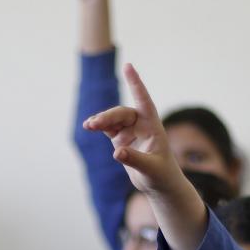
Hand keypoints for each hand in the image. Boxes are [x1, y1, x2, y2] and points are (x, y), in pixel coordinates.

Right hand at [83, 64, 180, 195]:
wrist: (159, 183)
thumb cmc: (161, 174)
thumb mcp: (150, 169)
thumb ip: (134, 159)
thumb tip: (116, 152)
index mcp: (153, 125)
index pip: (144, 100)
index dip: (136, 84)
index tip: (128, 66)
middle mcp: (141, 124)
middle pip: (122, 113)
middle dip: (108, 117)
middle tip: (94, 124)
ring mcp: (130, 131)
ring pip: (112, 120)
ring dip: (100, 121)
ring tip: (88, 125)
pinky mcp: (121, 139)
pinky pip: (107, 128)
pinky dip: (98, 126)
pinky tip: (89, 126)